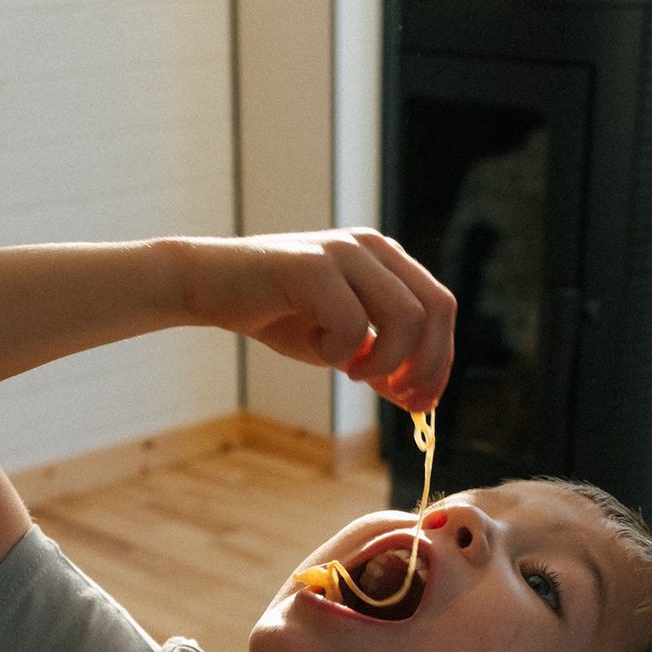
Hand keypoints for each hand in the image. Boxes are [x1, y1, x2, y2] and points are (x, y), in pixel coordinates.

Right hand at [175, 231, 454, 413]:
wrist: (210, 287)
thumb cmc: (275, 313)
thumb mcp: (338, 345)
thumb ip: (380, 364)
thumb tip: (419, 399)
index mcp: (386, 259)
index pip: (440, 307)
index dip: (440, 361)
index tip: (421, 403)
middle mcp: (372, 247)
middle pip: (436, 308)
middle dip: (424, 365)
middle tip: (394, 396)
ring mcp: (345, 252)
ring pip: (405, 317)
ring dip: (383, 361)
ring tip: (348, 370)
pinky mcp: (313, 267)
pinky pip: (353, 325)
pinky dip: (338, 352)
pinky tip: (314, 347)